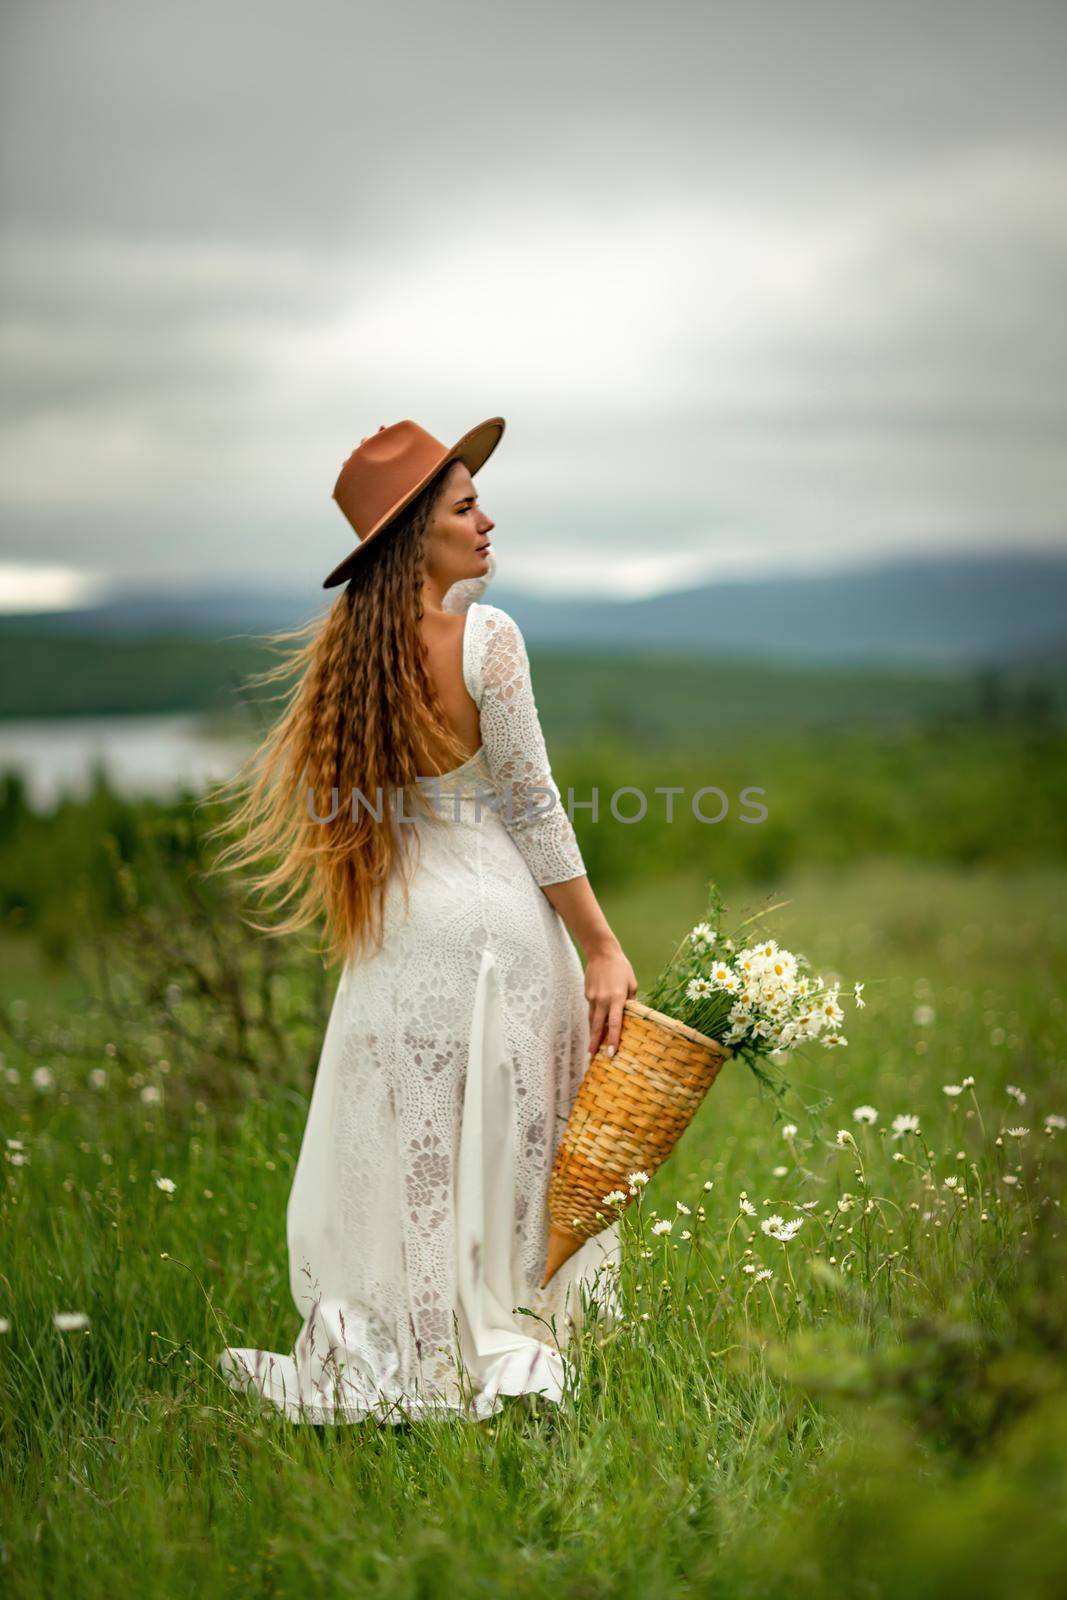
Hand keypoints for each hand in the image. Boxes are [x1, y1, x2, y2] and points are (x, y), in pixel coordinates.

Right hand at [585, 942, 637, 1059]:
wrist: (602, 952)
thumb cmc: (621, 968)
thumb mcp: (631, 983)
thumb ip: (631, 1001)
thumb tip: (631, 1016)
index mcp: (617, 998)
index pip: (615, 1023)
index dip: (613, 1039)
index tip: (611, 1052)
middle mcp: (603, 1000)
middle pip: (598, 1026)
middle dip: (596, 1042)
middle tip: (593, 1056)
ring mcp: (593, 997)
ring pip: (592, 1020)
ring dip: (592, 1034)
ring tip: (591, 1047)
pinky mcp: (587, 994)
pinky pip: (591, 1009)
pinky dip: (594, 1017)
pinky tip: (596, 1023)